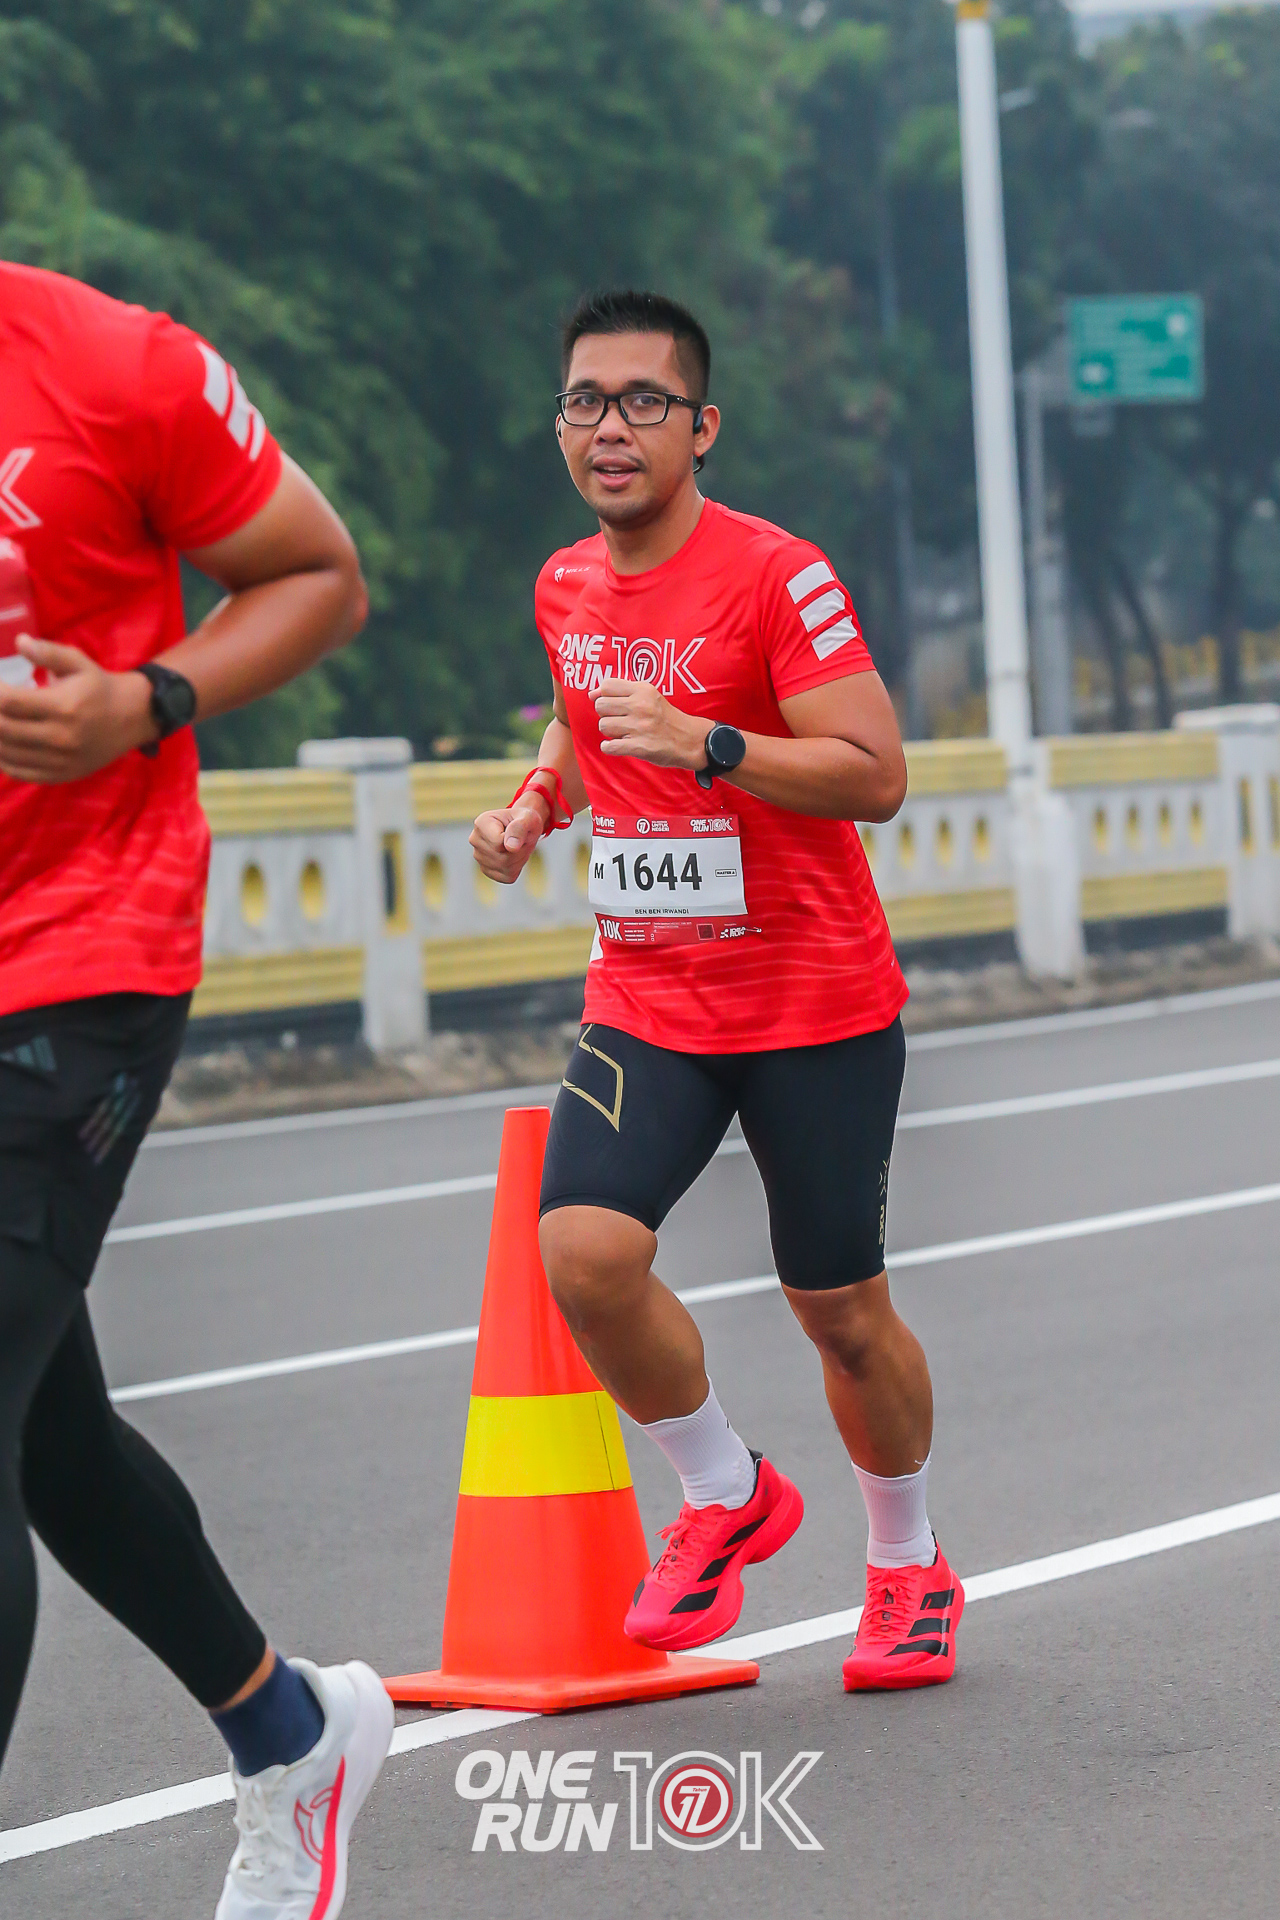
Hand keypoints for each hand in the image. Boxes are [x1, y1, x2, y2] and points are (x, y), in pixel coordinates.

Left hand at [0, 637, 158, 783]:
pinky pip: (20, 772)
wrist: (133, 718)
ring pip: (7, 752)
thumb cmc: (99, 687)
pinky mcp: (61, 774)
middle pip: (4, 728)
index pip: (10, 702)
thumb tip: (19, 642)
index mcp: (64, 706)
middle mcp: (61, 737)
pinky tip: (2, 745)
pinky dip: (3, 760)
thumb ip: (48, 652)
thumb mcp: (78, 663)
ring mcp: (60, 760)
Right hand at [469, 799, 547, 883]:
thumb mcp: (527, 818)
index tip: (518, 830)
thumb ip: (519, 828)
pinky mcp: (487, 871)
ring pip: (506, 868)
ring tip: (518, 846)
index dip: (516, 840)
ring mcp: (479, 857)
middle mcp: (475, 840)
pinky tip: (514, 856)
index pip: (499, 844)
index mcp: (481, 823)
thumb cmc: (524, 820)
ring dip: (519, 859)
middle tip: (521, 839)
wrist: (521, 827)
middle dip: (519, 851)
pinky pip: (507, 876)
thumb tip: (511, 847)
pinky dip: (516, 869)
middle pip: (503, 858)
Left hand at [592, 677, 706, 769]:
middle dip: (606, 714)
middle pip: (601, 706)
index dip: (602, 695)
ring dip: (610, 732)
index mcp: (643, 690)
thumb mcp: (650, 695)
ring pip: (603, 726)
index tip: (609, 703)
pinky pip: (609, 746)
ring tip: (623, 732)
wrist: (690, 740)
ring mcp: (639, 727)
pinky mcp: (639, 747)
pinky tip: (619, 745)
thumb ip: (623, 691)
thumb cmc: (665, 717)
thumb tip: (592, 694)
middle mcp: (640, 706)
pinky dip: (610, 747)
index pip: (607, 686)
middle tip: (619, 719)